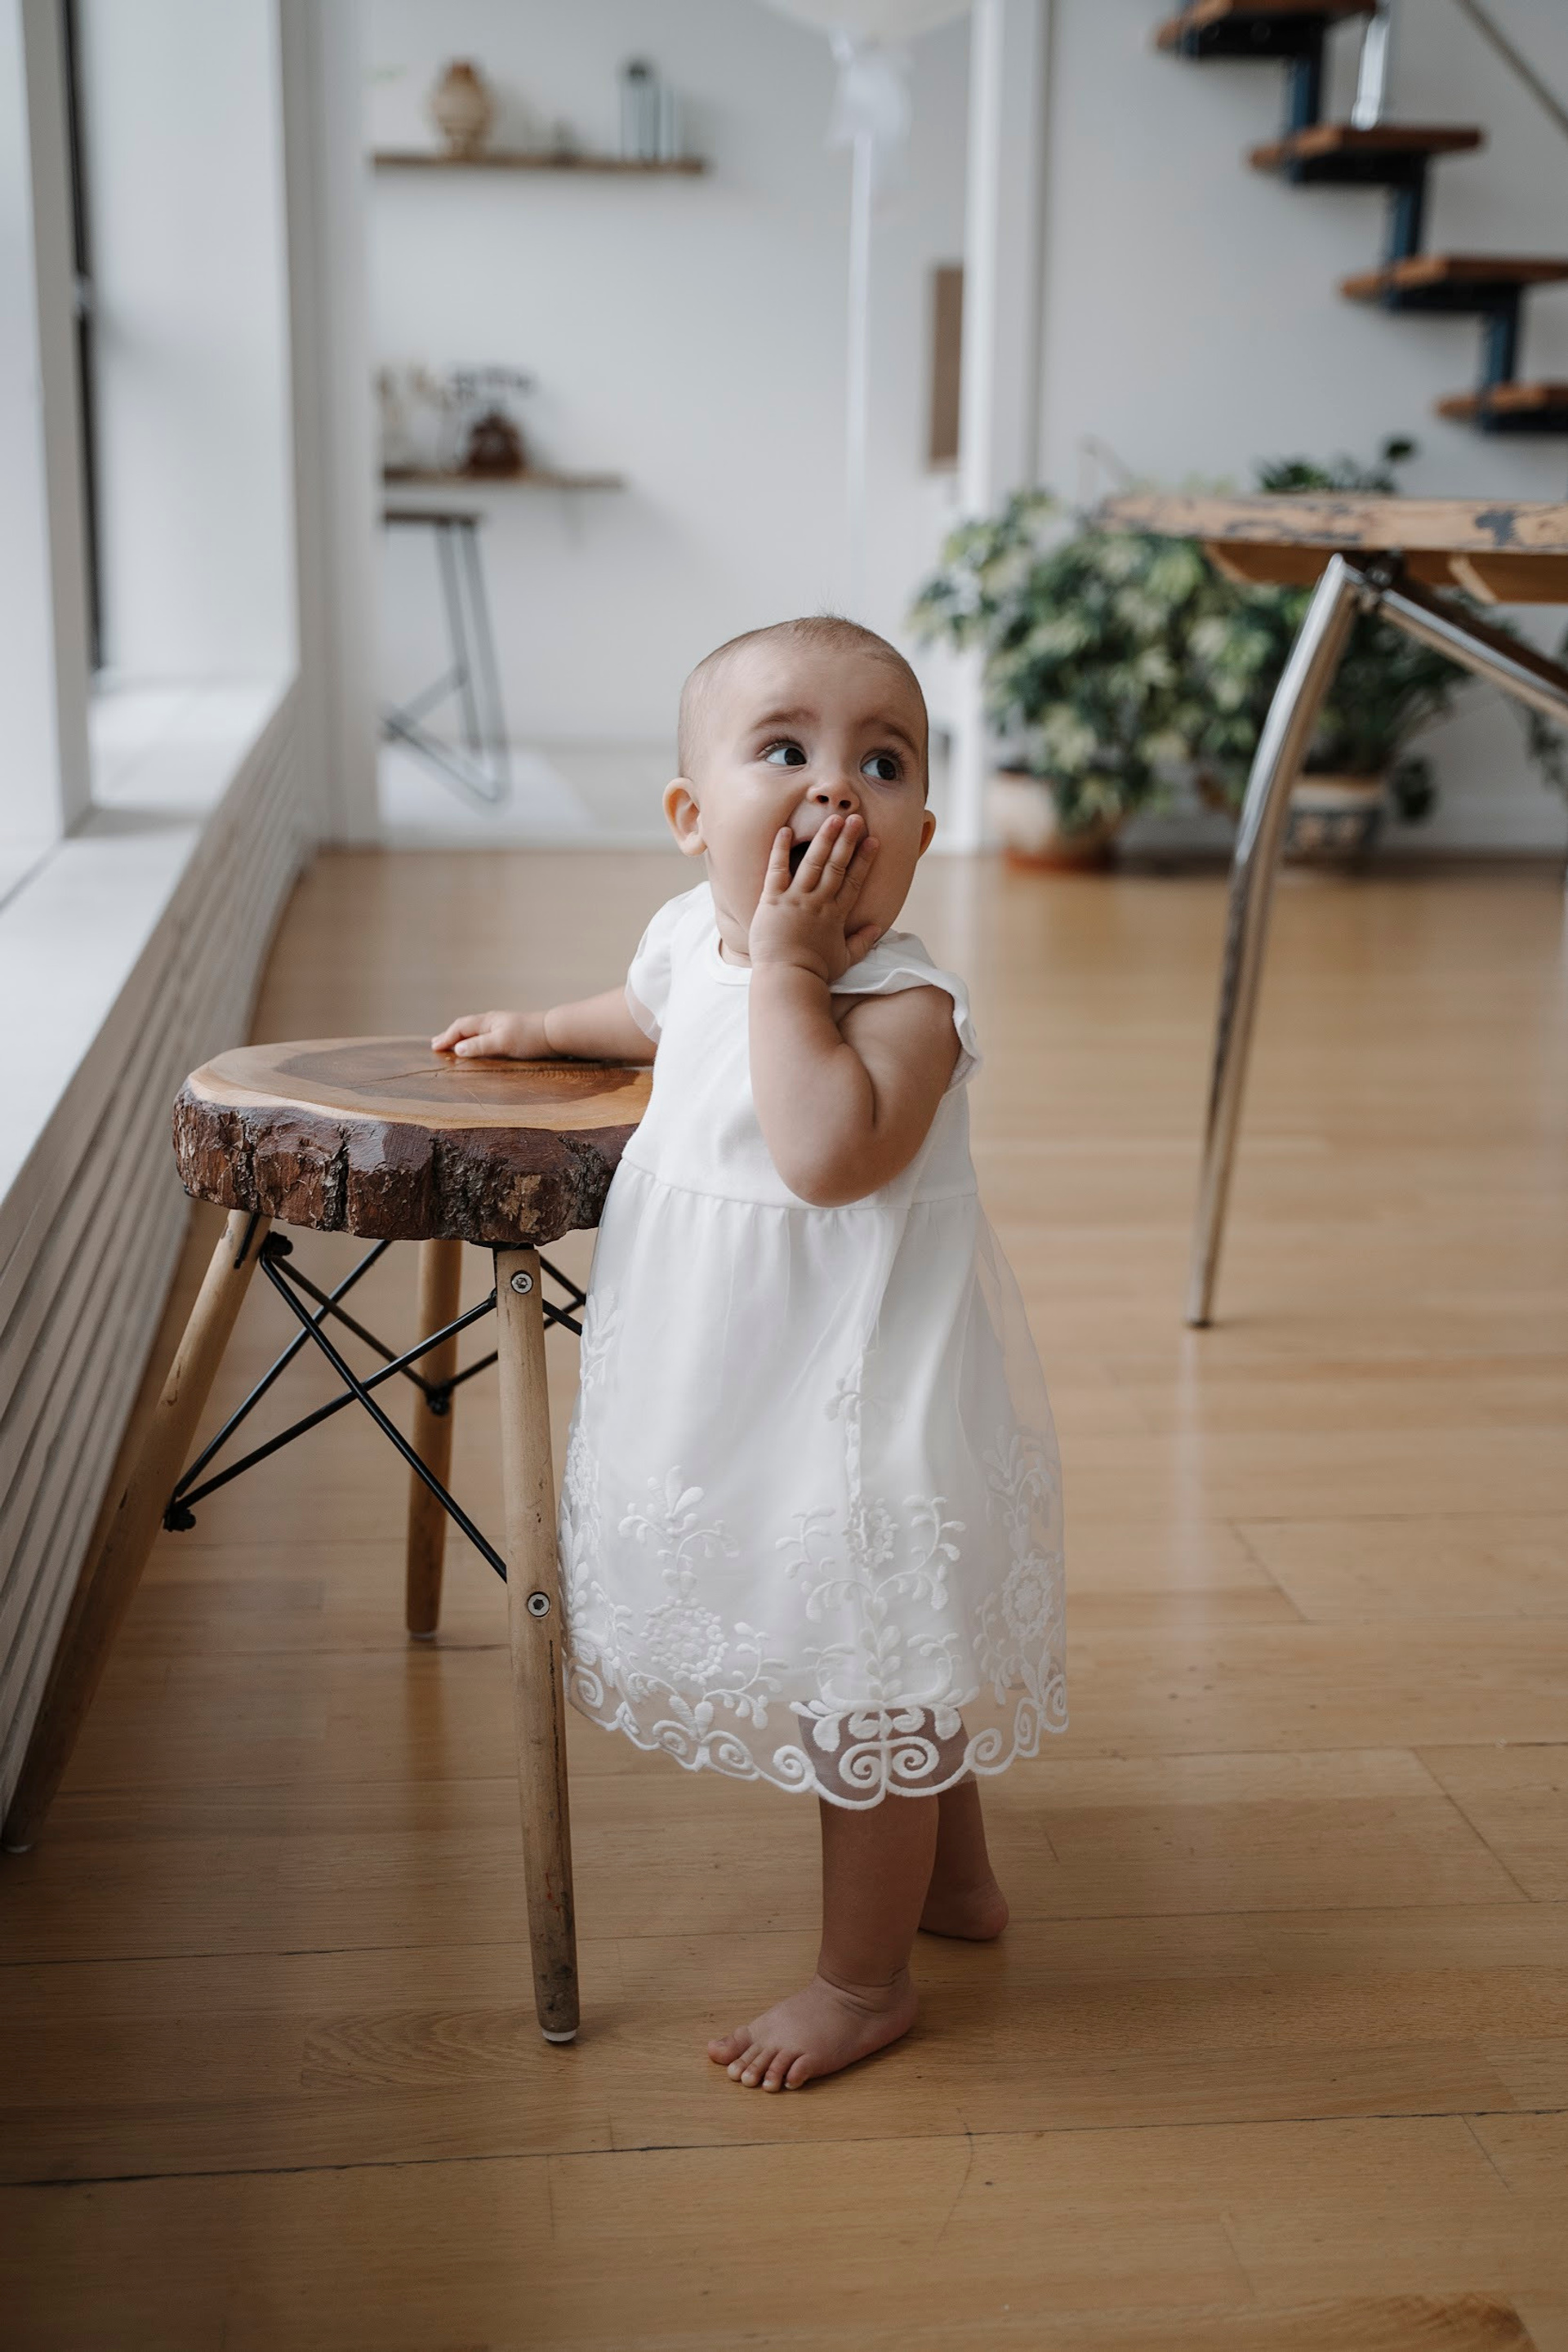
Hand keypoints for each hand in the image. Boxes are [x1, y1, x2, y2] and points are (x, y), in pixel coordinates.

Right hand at [430, 1009, 547, 1059]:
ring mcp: (502, 1026)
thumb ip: (480, 1045)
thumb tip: (457, 1049)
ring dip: (461, 1037)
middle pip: (465, 1026)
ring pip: (475, 1030)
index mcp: (488, 1021)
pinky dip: (474, 1040)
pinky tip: (478, 1046)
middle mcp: (493, 1021)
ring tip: (452, 1046)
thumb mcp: (502, 1042)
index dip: (446, 1037)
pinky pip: (485, 1035)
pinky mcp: (511, 1034)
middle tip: (436, 1044)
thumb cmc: (530, 1037)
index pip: (460, 1027)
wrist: (556, 1033)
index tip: (434, 1048)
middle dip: (450, 1035)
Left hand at [747, 812, 880, 985]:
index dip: (864, 859)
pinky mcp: (773, 901)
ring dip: (824, 839)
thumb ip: (863, 942)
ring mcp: (796, 899)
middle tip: (856, 819)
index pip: (853, 881)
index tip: (873, 840)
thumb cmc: (815, 973)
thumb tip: (879, 928)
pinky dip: (780, 850)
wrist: (788, 979)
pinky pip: (777, 870)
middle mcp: (819, 902)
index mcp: (836, 915)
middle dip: (848, 840)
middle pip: (837, 865)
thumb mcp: (845, 959)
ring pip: (813, 862)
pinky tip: (785, 831)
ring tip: (834, 818)